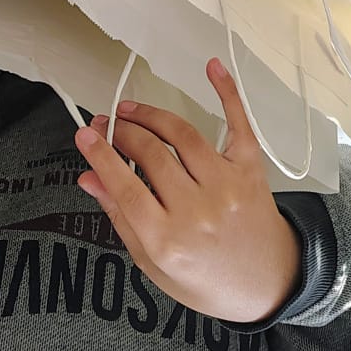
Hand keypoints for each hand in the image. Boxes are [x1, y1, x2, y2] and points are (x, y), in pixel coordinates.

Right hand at [75, 59, 303, 324]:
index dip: (100, 154)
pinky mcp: (250, 168)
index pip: (124, 186)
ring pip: (182, 134)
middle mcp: (198, 209)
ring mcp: (227, 185)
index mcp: (168, 240)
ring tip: (130, 110)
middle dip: (122, 131)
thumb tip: (89, 178)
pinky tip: (211, 66)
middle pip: (150, 153)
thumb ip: (121, 217)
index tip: (84, 133)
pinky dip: (226, 92)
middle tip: (106, 122)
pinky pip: (237, 122)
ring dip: (151, 115)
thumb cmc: (205, 278)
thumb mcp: (153, 262)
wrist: (266, 284)